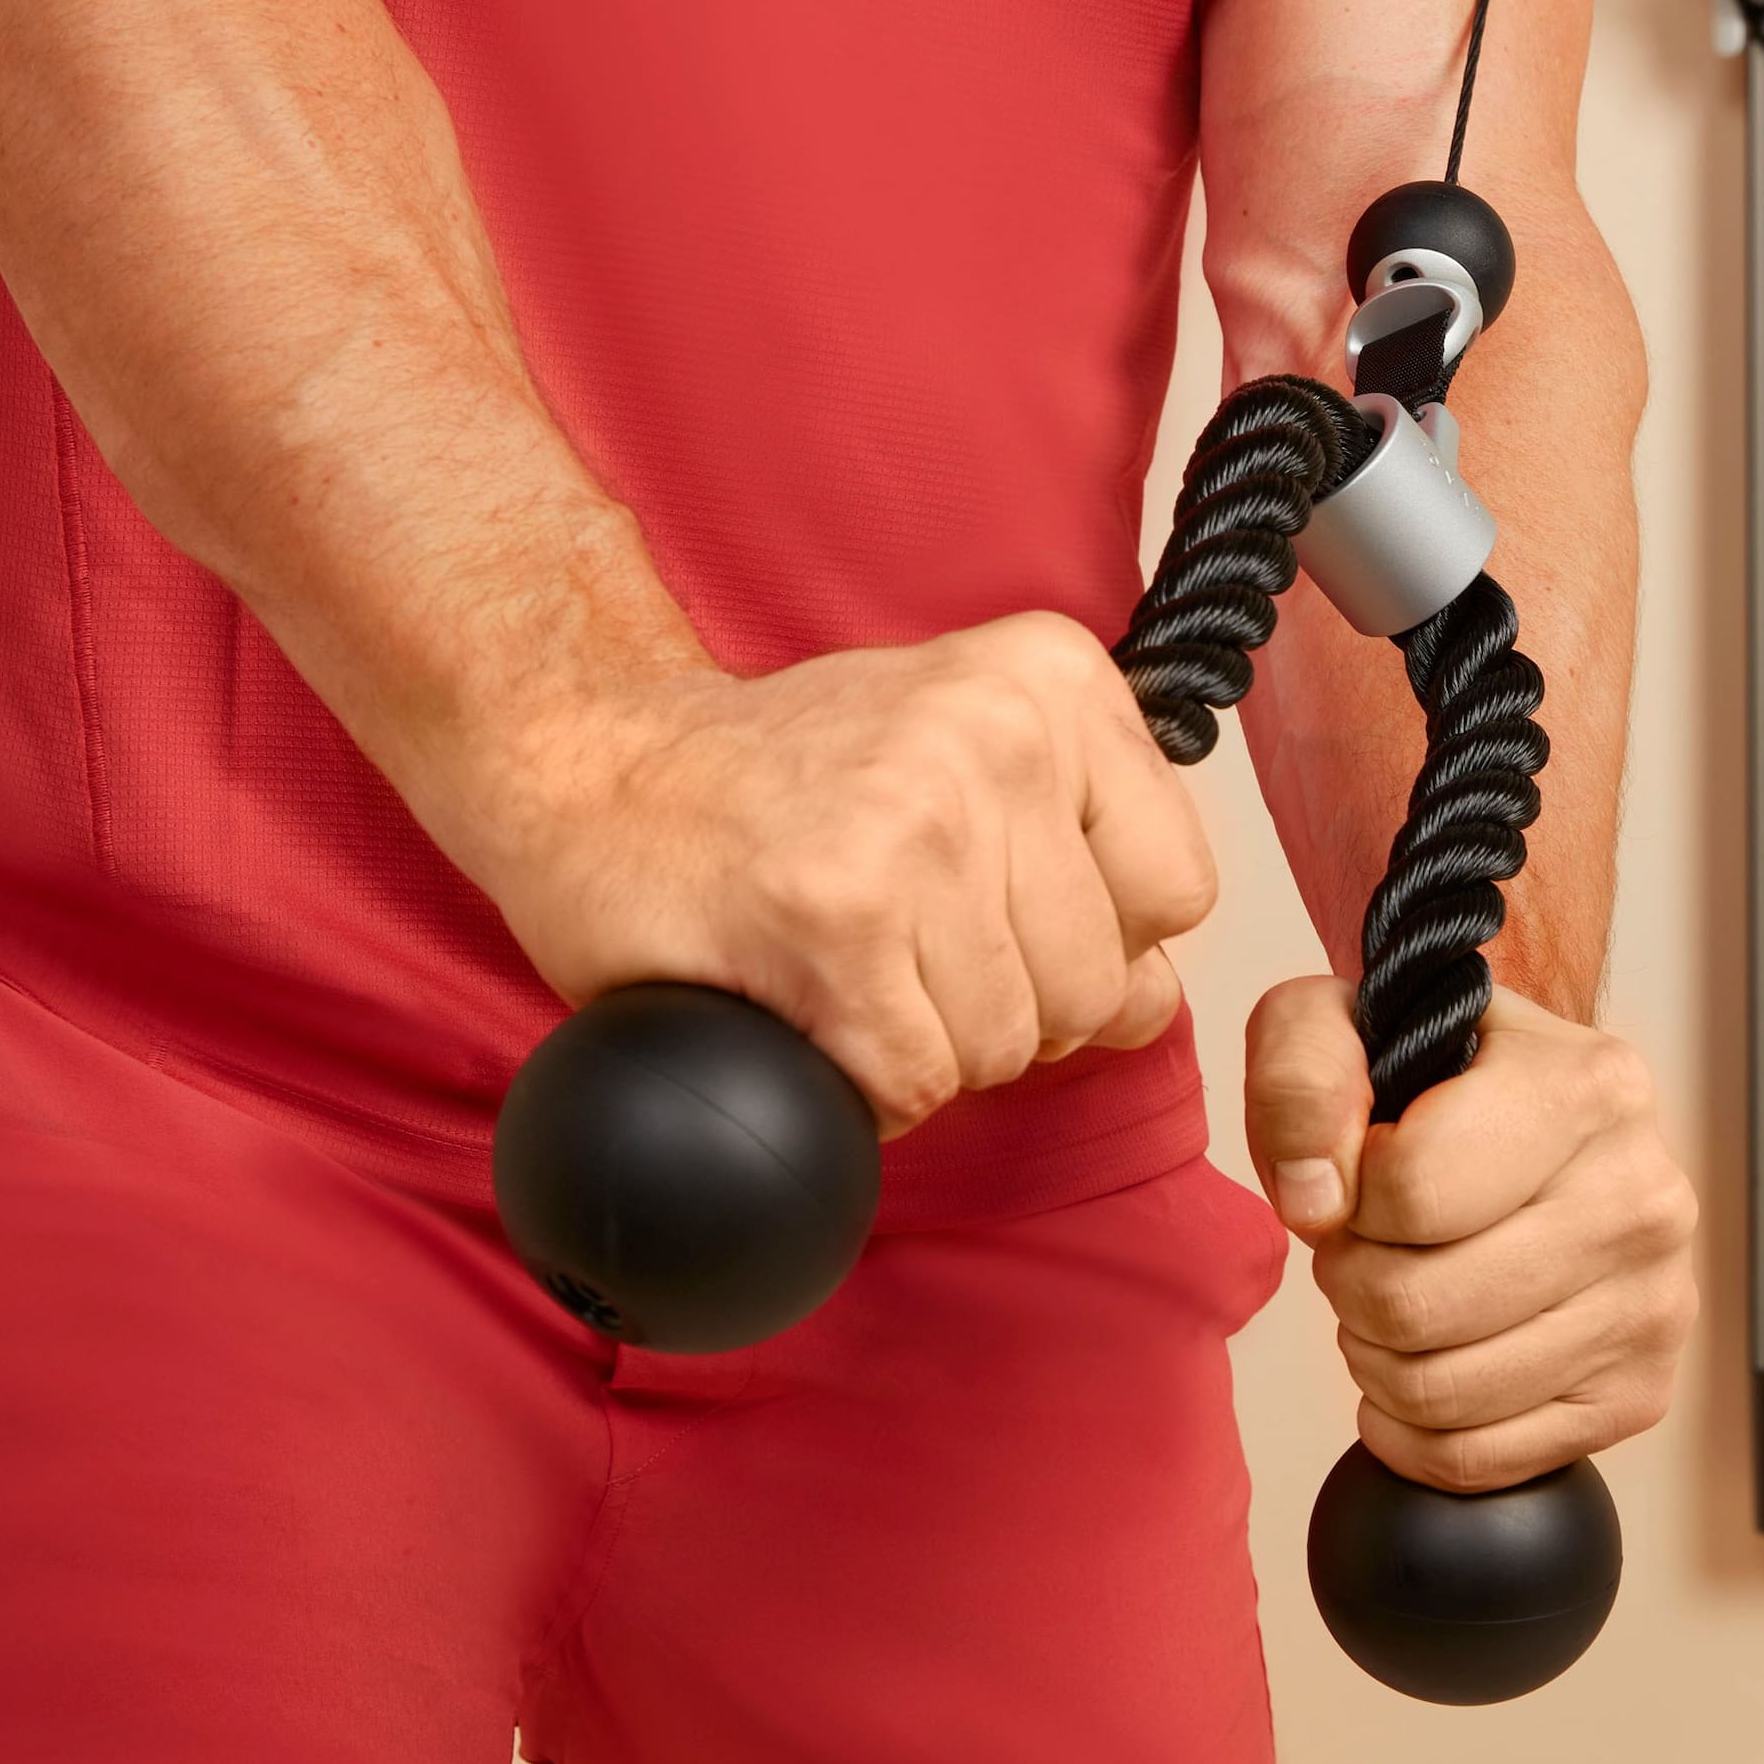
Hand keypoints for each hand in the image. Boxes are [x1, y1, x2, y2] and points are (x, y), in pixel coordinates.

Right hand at [467, 613, 1213, 1133]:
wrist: (587, 760)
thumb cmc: (776, 776)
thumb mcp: (963, 759)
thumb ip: (1077, 859)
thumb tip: (1149, 998)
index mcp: (1051, 678)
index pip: (1177, 887)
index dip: (1093, 940)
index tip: (997, 912)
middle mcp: (997, 732)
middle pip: (1094, 984)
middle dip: (1003, 1008)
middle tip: (897, 948)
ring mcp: (917, 821)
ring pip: (1006, 1044)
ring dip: (922, 1047)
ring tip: (844, 968)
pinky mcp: (834, 917)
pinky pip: (914, 1082)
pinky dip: (860, 1085)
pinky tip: (806, 1007)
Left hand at [1245, 977, 1698, 1490]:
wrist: (1527, 1115)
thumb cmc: (1432, 1077)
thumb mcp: (1338, 1019)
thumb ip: (1302, 1075)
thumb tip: (1317, 1199)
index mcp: (1593, 1088)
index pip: (1409, 1191)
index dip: (1346, 1196)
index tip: (1361, 1170)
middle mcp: (1646, 1198)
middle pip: (1418, 1307)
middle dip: (1351, 1283)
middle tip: (1362, 1247)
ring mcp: (1654, 1305)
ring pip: (1444, 1393)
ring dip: (1373, 1357)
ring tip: (1388, 1298)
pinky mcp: (1638, 1394)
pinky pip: (1480, 1461)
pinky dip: (1411, 1430)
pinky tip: (1411, 1368)